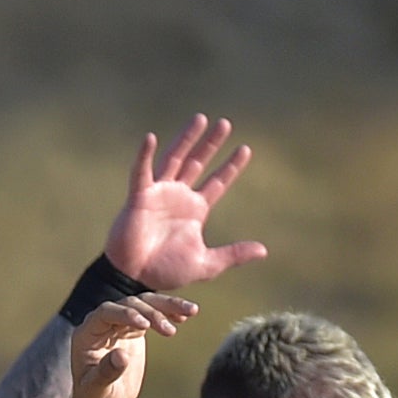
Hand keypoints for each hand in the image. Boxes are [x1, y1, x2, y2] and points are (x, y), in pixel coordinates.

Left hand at [61, 293, 196, 397]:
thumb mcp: (98, 391)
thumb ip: (106, 373)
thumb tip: (121, 355)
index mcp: (86, 334)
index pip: (106, 313)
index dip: (126, 315)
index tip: (146, 326)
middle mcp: (101, 324)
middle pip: (129, 304)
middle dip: (152, 313)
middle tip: (170, 330)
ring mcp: (119, 324)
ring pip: (144, 304)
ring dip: (167, 306)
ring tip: (191, 311)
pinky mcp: (134, 329)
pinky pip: (153, 313)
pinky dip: (170, 313)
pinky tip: (187, 315)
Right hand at [104, 116, 267, 288]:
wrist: (134, 278)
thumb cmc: (165, 271)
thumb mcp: (206, 264)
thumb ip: (232, 255)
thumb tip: (263, 251)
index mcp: (195, 210)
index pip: (217, 182)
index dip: (231, 167)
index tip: (245, 149)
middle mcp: (178, 197)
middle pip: (198, 163)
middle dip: (211, 144)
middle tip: (225, 124)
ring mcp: (158, 194)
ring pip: (175, 159)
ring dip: (187, 139)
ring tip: (201, 119)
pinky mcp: (139, 197)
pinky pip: (141, 172)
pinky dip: (145, 155)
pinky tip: (151, 138)